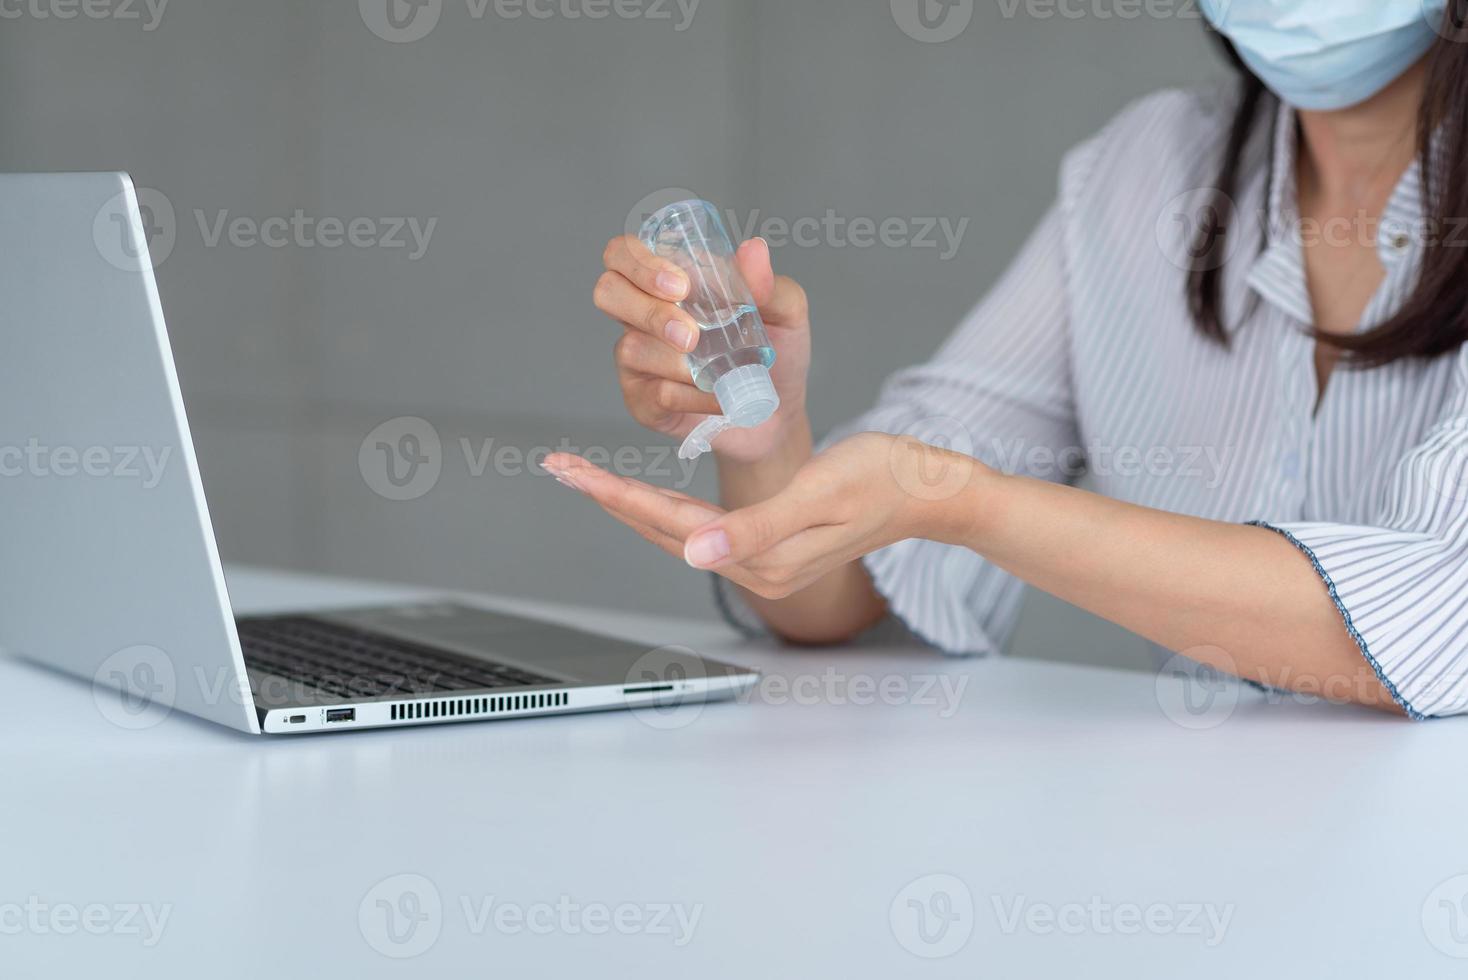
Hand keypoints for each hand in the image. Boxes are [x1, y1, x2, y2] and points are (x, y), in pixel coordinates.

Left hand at [544, 432, 983, 598]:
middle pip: (661, 529)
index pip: (667, 522)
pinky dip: (664, 505)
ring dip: (629, 502)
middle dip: (606, 497)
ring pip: (676, 529)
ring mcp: (761, 557)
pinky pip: (701, 526)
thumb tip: (693, 551)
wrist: (931, 490)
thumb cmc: (883, 478)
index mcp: (760, 555)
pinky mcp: (769, 542)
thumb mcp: (820, 494)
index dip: (613, 494)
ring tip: (586, 476)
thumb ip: (756, 527)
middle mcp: (753, 564)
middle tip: (558, 467)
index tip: (567, 470)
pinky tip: (646, 493)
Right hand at [594, 234, 810, 462]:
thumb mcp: (785, 311)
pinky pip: (656, 394)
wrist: (778, 413)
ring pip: (632, 348)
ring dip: (679, 362)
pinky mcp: (643, 401)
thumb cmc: (775, 352)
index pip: (625, 252)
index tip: (682, 287)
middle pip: (607, 292)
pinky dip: (694, 397)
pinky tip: (719, 398)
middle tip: (691, 335)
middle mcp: (642, 313)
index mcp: (667, 280)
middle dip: (647, 311)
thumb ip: (767, 283)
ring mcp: (638, 358)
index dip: (640, 263)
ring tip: (718, 371)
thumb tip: (753, 249)